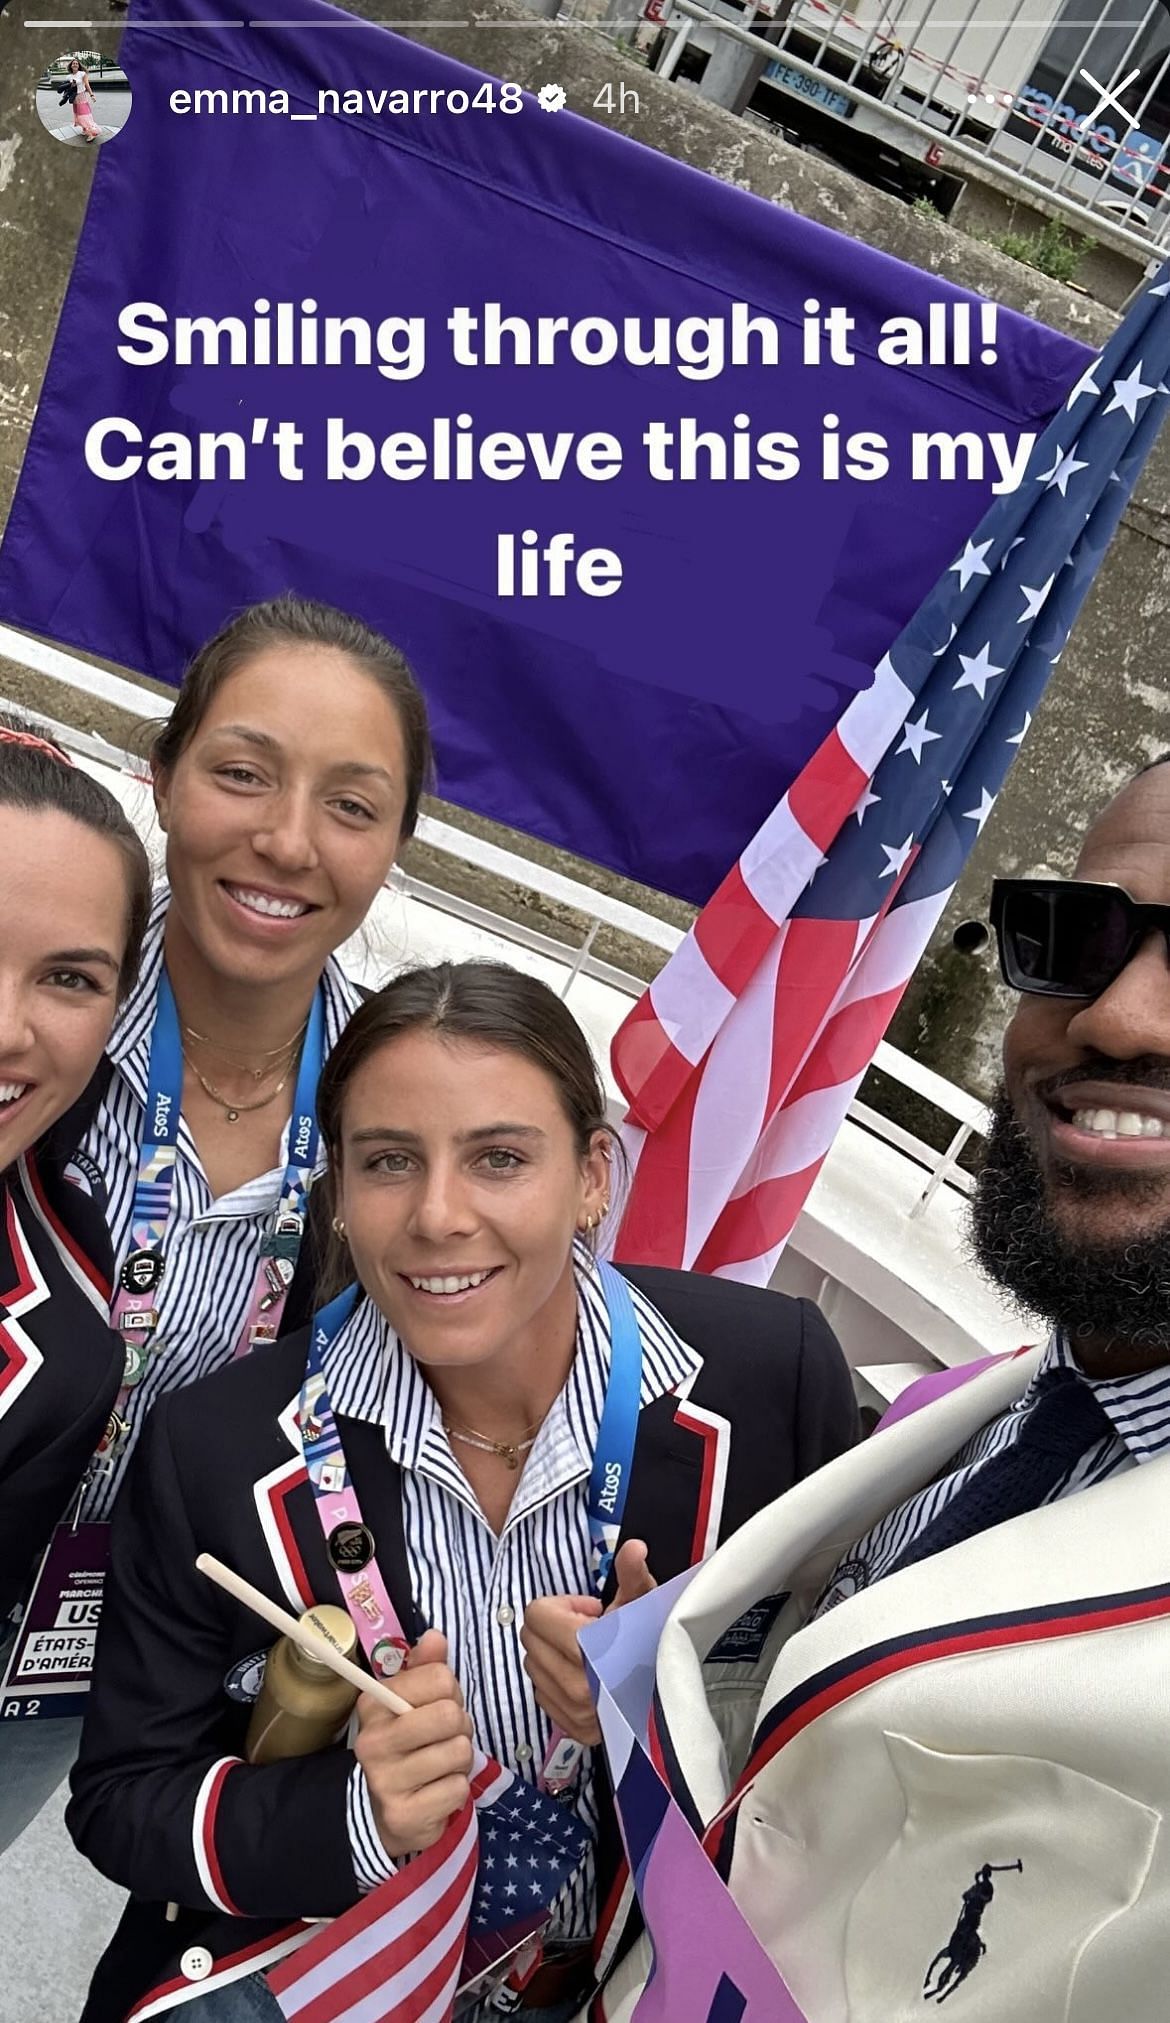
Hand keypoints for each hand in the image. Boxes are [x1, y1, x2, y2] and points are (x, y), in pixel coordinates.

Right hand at [354, 1630, 473, 1858]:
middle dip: (461, 1727)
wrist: (388, 1811)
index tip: (438, 1707)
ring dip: (461, 1760)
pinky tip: (438, 1791)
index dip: (451, 1692)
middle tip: (447, 1738)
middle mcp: (373, 1742)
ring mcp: (385, 1781)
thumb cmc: (409, 1745)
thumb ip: (427, 1667)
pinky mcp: (404, 1816)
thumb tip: (435, 1636)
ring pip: (458, 1752)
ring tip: (443, 1765)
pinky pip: (458, 1789)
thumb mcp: (414, 1701)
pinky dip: (457, 1789)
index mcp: (374, 1705)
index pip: (439, 1678)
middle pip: (449, 1715)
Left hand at [521, 1540, 656, 1744]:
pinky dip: (555, 1679)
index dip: (562, 1606)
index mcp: (587, 1651)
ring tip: (587, 1652)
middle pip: (530, 1638)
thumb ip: (632, 1574)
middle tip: (589, 1630)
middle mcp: (575, 1686)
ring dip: (553, 1653)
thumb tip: (634, 1548)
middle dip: (555, 1627)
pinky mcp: (573, 1729)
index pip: (537, 1615)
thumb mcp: (644, 1604)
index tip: (590, 1613)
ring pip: (533, 1665)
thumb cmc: (654, 1645)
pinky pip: (542, 1693)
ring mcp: (572, 1711)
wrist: (673, 1698)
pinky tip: (583, 1674)